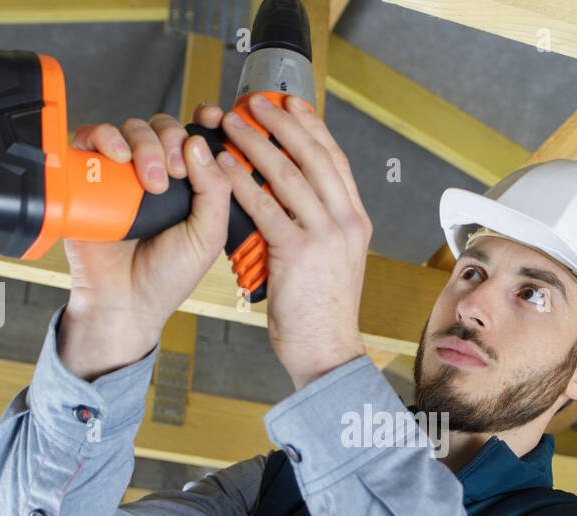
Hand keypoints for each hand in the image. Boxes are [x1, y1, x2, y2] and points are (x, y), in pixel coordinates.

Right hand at [58, 105, 232, 380]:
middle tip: (174, 173)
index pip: (196, 136)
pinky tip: (118, 157)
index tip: (211, 117)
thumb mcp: (207, 236)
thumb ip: (215, 191)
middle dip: (172, 141)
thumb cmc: (167, 275)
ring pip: (132, 128)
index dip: (205, 120)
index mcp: (189, 183)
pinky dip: (106, 137)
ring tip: (151, 182)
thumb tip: (199, 144)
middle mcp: (155, 171)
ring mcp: (121, 172)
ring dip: (145, 145)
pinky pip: (92, 137)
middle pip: (164, 127)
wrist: (124, 301)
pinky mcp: (88, 174)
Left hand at [214, 93, 370, 390]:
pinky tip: (221, 166)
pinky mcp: (297, 254)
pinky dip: (241, 182)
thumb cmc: (321, 314)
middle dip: (281, 122)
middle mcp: (345, 222)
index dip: (311, 126)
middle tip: (253, 102)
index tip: (290, 102)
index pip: (334, 160)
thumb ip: (317, 228)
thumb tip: (290, 200)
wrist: (327, 352)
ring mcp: (325, 236)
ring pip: (288, 174)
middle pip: (313, 155)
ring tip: (230, 124)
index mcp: (355, 221)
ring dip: (256, 144)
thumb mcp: (330, 262)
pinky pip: (265, 207)